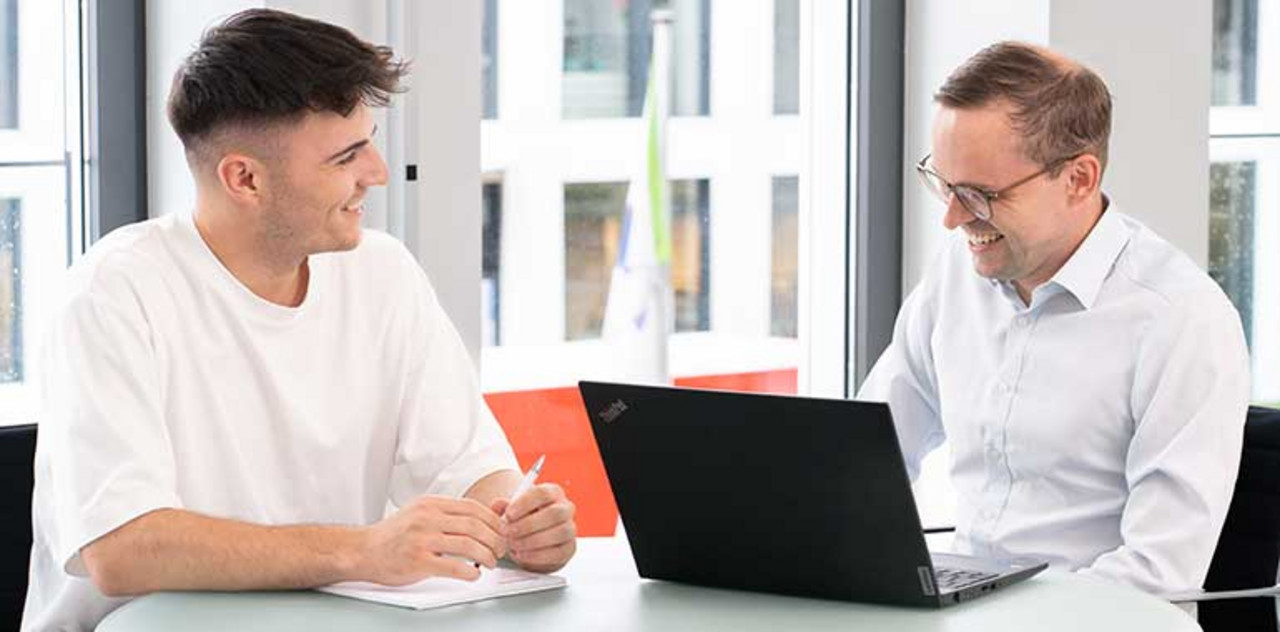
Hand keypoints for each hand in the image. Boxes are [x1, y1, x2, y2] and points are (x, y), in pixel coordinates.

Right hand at [359, 496, 506, 584]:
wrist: (363, 550)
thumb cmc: (396, 534)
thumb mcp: (423, 513)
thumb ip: (453, 513)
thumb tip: (492, 511)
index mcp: (431, 504)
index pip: (473, 508)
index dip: (493, 521)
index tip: (502, 532)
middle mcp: (427, 518)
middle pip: (474, 526)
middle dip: (495, 539)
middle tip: (501, 550)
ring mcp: (421, 539)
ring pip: (468, 545)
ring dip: (487, 556)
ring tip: (491, 563)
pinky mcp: (417, 561)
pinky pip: (453, 567)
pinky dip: (469, 572)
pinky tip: (474, 575)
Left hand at [491, 483, 576, 572]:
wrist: (531, 542)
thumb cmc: (523, 520)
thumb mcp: (512, 511)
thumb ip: (504, 507)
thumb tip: (497, 504)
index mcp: (552, 492)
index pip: (543, 493)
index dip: (525, 503)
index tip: (509, 514)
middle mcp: (565, 508)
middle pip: (554, 513)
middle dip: (528, 525)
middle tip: (509, 532)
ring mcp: (570, 528)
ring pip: (559, 532)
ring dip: (533, 541)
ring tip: (514, 545)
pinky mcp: (569, 548)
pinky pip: (558, 552)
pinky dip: (538, 555)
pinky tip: (522, 554)